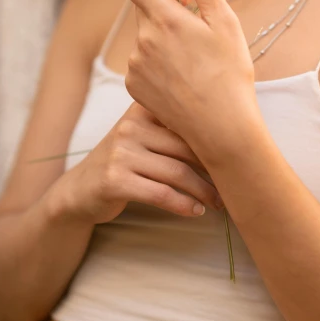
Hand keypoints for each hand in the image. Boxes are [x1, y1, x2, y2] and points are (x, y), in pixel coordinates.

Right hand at [53, 100, 223, 224]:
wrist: (79, 191)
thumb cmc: (124, 162)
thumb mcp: (142, 135)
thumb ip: (173, 128)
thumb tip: (232, 133)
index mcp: (142, 109)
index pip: (189, 120)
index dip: (217, 138)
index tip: (240, 155)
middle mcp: (130, 126)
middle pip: (187, 147)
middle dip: (215, 168)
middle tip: (234, 184)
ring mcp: (120, 152)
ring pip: (177, 172)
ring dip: (204, 191)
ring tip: (219, 203)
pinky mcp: (114, 180)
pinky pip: (161, 193)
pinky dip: (184, 204)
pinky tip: (196, 211)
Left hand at [114, 0, 261, 160]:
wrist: (220, 126)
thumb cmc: (229, 73)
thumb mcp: (224, 23)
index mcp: (165, 20)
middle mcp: (143, 40)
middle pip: (147, 10)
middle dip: (167, 6)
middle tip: (196, 15)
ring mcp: (136, 66)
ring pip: (147, 37)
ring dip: (164, 35)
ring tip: (195, 54)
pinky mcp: (135, 87)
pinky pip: (143, 62)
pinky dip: (157, 60)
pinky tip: (182, 74)